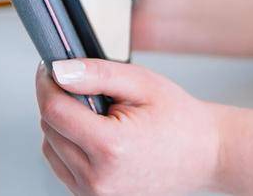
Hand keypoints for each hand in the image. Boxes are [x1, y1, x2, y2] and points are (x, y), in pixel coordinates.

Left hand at [36, 58, 224, 195]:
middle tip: (87, 88)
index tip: (49, 68)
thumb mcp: (143, 84)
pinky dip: (69, 145)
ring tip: (99, 114)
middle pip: (49, 129)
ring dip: (62, 125)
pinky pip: (62, 166)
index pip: (53, 111)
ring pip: (50, 149)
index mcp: (110, 147)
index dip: (47, 83)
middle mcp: (97, 178)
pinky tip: (96, 134)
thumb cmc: (180, 119)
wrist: (205, 155)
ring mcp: (94, 193)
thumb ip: (98, 75)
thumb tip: (60, 71)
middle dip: (59, 102)